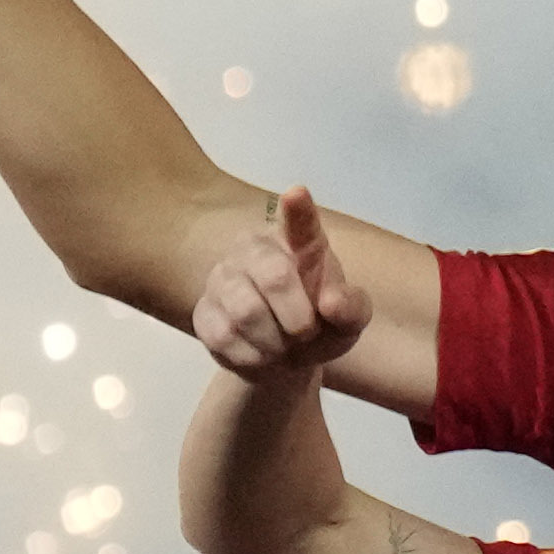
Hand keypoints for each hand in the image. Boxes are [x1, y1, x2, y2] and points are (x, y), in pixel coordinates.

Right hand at [192, 184, 373, 387]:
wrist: (283, 359)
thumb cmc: (322, 325)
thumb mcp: (348, 323)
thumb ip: (351, 309)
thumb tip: (331, 302)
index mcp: (300, 243)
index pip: (300, 222)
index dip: (298, 209)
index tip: (297, 194)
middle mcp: (256, 249)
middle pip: (275, 277)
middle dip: (298, 318)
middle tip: (305, 332)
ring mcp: (223, 277)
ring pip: (247, 313)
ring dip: (274, 342)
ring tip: (282, 345)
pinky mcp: (202, 310)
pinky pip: (225, 337)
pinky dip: (252, 356)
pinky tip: (260, 353)